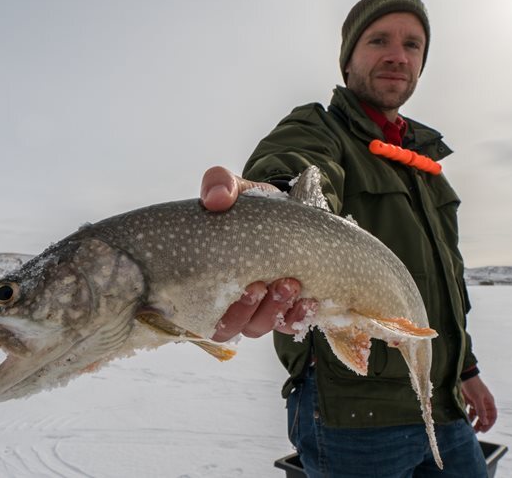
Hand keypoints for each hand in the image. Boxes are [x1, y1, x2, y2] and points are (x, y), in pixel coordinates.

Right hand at [200, 166, 317, 340]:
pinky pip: (289, 325)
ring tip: (291, 284)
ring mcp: (256, 309)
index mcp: (206, 279)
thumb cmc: (252, 206)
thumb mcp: (236, 188)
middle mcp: (228, 301)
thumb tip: (216, 199)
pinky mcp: (284, 310)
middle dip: (249, 310)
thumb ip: (220, 184)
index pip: (201, 314)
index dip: (218, 312)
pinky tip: (310, 300)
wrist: (289, 211)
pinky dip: (299, 316)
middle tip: (265, 284)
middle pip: (231, 327)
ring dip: (275, 310)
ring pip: (259, 327)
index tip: (241, 286)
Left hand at [461, 375, 496, 431]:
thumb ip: (481, 410)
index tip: (483, 430)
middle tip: (475, 431)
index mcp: (489, 402)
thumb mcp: (477, 398)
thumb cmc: (473, 385)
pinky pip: (468, 410)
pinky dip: (467, 415)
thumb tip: (485, 422)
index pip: (492, 416)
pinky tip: (463, 419)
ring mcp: (476, 402)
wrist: (464, 375)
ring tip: (469, 428)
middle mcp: (483, 403)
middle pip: (484, 417)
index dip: (489, 424)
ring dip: (473, 421)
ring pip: (476, 415)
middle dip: (480, 424)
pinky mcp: (468, 400)